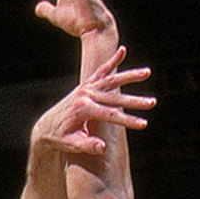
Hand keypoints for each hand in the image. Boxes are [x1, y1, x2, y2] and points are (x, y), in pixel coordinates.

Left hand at [33, 47, 154, 155]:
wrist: (46, 126)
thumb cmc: (60, 137)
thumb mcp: (71, 144)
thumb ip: (87, 145)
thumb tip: (102, 147)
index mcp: (83, 109)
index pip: (110, 115)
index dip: (128, 120)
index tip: (144, 124)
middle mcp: (85, 95)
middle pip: (115, 97)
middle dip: (135, 100)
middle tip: (153, 103)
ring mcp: (85, 88)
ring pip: (111, 79)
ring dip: (130, 76)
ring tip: (148, 72)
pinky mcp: (85, 85)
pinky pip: (100, 70)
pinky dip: (112, 61)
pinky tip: (123, 51)